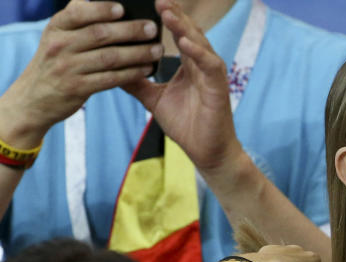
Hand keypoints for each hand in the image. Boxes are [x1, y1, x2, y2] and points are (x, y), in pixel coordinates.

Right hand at [0, 0, 161, 145]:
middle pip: (100, 34)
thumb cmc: (54, 62)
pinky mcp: (79, 88)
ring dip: (137, 53)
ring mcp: (69, 67)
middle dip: (130, 30)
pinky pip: (111, 78)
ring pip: (110, 57)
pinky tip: (147, 69)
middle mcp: (60, 45)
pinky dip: (132, 73)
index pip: (78, 13)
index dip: (101, 9)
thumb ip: (74, 18)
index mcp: (57, 27)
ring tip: (157, 50)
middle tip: (152, 29)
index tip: (122, 8)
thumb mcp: (56, 36)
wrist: (34, 98)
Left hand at [123, 0, 240, 171]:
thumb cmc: (187, 126)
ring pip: (200, 44)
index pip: (177, 35)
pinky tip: (185, 42)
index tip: (148, 4)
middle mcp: (202, 66)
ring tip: (168, 13)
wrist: (207, 152)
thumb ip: (138, 83)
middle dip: (174, 15)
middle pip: (189, 32)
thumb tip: (114, 69)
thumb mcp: (155, 100)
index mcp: (189, 66)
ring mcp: (212, 76)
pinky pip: (210, 65)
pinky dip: (199, 53)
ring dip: (184, 27)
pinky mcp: (219, 88)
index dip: (165, 18)